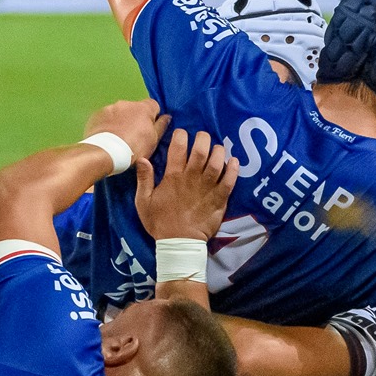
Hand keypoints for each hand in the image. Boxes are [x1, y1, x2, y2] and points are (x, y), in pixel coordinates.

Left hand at [84, 99, 166, 166]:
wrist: (105, 153)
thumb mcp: (154, 140)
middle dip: (136, 118)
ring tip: (120, 137)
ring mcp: (110, 108)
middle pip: (135, 108)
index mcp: (143, 108)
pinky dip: (109, 123)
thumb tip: (166, 117)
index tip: (150, 127)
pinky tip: (109, 136)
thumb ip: (161, 126)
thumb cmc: (134, 148)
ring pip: (120, 112)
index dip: (153, 116)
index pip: (153, 105)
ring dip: (122, 120)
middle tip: (135, 134)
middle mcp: (126, 103)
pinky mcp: (97, 115)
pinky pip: (106, 117)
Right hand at [135, 128, 237, 242]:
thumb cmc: (159, 221)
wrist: (179, 242)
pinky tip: (234, 161)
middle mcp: (192, 178)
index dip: (180, 136)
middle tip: (202, 136)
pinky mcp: (219, 199)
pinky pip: (230, 181)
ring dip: (218, 151)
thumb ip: (143, 179)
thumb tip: (142, 158)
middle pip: (201, 151)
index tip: (181, 133)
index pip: (178, 148)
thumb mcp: (143, 201)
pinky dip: (233, 169)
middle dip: (202, 139)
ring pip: (217, 163)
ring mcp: (207, 188)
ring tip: (217, 147)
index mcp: (172, 177)